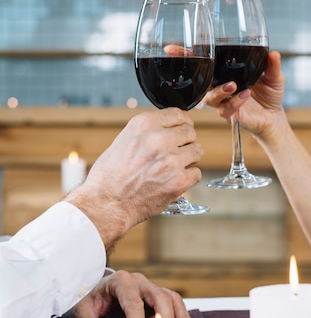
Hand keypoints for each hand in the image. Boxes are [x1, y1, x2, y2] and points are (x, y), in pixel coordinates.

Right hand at [65, 108, 202, 248]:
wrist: (106, 203)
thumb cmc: (110, 175)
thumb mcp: (125, 140)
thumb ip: (149, 131)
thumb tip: (171, 128)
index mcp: (144, 124)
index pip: (179, 114)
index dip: (182, 123)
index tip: (182, 130)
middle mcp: (159, 139)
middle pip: (190, 132)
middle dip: (185, 142)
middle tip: (174, 153)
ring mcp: (171, 160)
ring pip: (198, 151)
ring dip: (189, 159)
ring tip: (173, 167)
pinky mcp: (179, 180)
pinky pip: (197, 173)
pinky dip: (188, 178)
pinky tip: (173, 181)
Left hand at [73, 270, 193, 317]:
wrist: (100, 288)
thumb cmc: (93, 298)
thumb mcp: (84, 308)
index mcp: (121, 281)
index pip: (133, 302)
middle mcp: (140, 281)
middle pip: (160, 297)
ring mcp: (152, 286)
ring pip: (172, 299)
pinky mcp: (160, 295)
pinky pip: (176, 304)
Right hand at [204, 50, 284, 140]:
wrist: (274, 116)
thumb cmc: (270, 95)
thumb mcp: (274, 78)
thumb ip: (272, 66)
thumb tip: (273, 54)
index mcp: (230, 76)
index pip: (213, 68)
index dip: (205, 64)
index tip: (199, 55)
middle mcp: (224, 90)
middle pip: (205, 84)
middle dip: (207, 78)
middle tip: (224, 74)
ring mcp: (225, 103)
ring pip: (211, 98)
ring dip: (220, 92)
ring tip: (233, 86)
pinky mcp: (230, 116)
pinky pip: (225, 110)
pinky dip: (234, 102)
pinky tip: (244, 95)